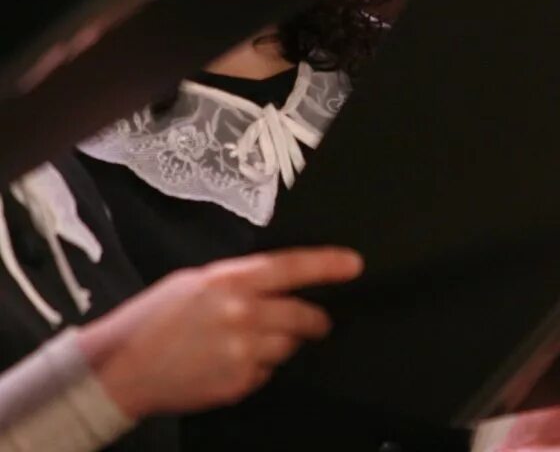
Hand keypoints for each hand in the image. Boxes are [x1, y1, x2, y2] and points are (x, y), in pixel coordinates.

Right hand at [77, 247, 363, 418]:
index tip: (355, 265)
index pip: (291, 267)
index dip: (327, 265)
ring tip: (245, 343)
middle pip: (302, 315)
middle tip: (318, 322)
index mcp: (229, 281)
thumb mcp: (193, 282)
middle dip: (314, 320)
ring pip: (287, 346)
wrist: (117, 370)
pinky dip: (256, 368)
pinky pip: (265, 373)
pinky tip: (227, 363)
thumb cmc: (150, 319)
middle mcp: (242, 313)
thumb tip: (273, 283)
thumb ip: (236, 281)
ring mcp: (242, 351)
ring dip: (280, 344)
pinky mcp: (238, 382)